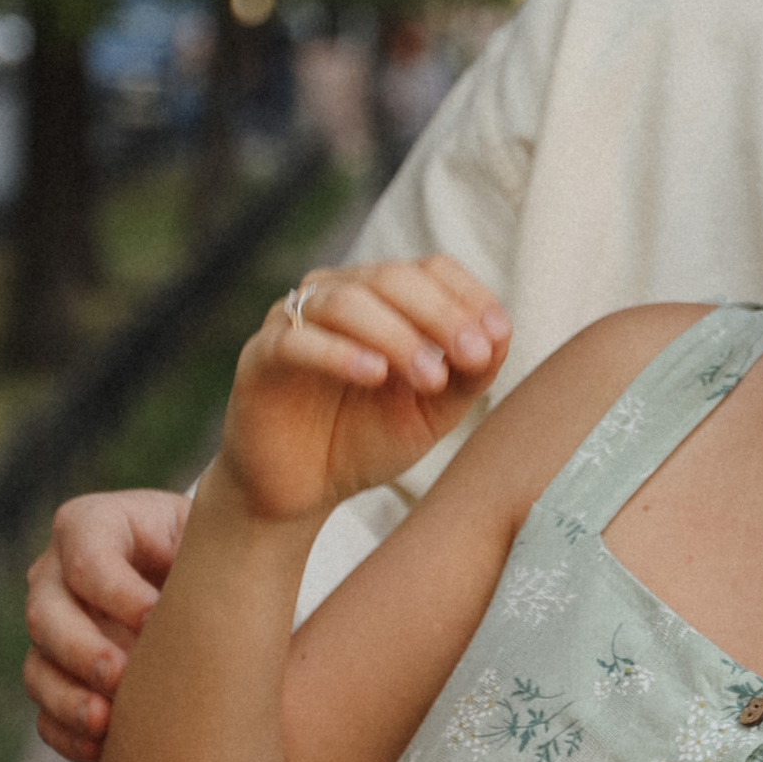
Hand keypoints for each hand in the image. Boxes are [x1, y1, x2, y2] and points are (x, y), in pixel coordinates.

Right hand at [24, 488, 189, 761]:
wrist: (211, 591)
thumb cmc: (216, 554)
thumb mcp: (215, 535)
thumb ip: (213, 544)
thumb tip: (212, 584)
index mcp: (94, 527)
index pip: (85, 554)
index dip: (115, 590)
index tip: (159, 618)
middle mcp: (59, 576)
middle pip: (45, 612)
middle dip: (81, 648)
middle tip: (122, 676)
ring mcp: (53, 632)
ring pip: (37, 666)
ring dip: (68, 698)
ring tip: (107, 722)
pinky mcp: (59, 679)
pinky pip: (44, 714)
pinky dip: (67, 733)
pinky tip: (103, 747)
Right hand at [218, 253, 510, 525]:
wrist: (300, 492)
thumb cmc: (365, 440)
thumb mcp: (431, 411)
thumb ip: (469, 375)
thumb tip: (501, 333)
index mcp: (382, 300)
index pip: (430, 269)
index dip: (467, 296)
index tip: (497, 337)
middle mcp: (337, 296)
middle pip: (393, 277)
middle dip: (440, 315)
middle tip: (472, 356)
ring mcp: (294, 321)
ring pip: (346, 301)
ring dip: (397, 334)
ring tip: (429, 376)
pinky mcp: (260, 357)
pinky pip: (297, 340)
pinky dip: (339, 353)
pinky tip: (374, 375)